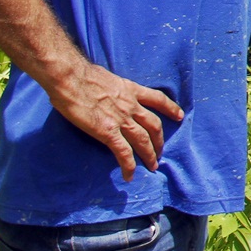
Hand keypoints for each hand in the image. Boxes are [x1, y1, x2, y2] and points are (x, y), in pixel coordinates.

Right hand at [45, 61, 184, 181]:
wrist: (71, 78)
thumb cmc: (81, 75)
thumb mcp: (108, 78)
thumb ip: (113, 88)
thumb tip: (108, 91)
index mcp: (131, 90)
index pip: (157, 99)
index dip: (171, 108)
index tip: (179, 116)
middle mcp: (131, 105)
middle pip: (154, 125)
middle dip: (159, 141)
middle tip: (160, 152)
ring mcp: (121, 119)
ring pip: (143, 140)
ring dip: (149, 155)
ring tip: (152, 166)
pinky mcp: (107, 132)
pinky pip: (123, 152)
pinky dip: (128, 165)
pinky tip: (129, 175)